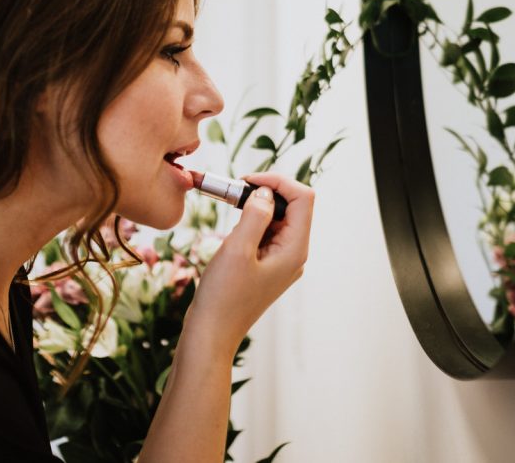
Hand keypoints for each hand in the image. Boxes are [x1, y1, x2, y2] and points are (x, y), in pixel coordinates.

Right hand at [183, 172, 313, 356]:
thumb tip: (265, 193)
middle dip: (265, 193)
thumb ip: (255, 215)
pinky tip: (232, 233)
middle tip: (234, 193)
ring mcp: (282, 262)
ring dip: (256, 208)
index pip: (303, 198)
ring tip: (230, 212)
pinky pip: (266, 235)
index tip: (247, 181)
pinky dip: (251, 224)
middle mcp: (294, 254)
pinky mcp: (267, 267)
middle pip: (292, 207)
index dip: (278, 181)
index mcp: (295, 249)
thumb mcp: (237, 249)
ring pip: (278, 220)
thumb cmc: (223, 297)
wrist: (211, 333)